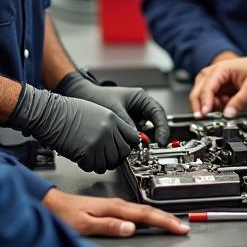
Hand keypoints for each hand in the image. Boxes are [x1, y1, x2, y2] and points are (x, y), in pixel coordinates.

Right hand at [7, 84, 140, 172]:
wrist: (50, 113)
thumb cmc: (68, 111)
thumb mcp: (96, 111)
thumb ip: (110, 125)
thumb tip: (119, 139)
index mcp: (113, 118)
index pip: (132, 138)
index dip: (127, 145)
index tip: (122, 149)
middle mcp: (109, 131)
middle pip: (123, 153)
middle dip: (114, 157)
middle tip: (104, 156)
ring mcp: (98, 143)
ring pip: (109, 163)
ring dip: (100, 163)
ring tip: (90, 156)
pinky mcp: (86, 153)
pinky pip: (93, 167)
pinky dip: (87, 165)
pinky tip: (81, 157)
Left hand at [42, 189, 189, 237]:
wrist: (53, 206)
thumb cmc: (65, 216)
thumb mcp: (85, 225)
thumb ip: (108, 226)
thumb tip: (130, 229)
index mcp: (114, 208)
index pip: (145, 215)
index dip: (165, 222)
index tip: (179, 227)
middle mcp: (117, 205)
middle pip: (149, 211)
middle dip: (168, 219)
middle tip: (184, 227)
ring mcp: (115, 207)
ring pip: (144, 212)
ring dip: (160, 219)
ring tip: (174, 226)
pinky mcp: (111, 210)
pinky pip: (136, 214)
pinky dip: (149, 219)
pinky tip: (150, 224)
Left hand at [55, 71, 170, 144]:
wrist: (83, 98)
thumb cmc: (98, 97)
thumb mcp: (114, 110)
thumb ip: (126, 124)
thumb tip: (136, 139)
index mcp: (141, 98)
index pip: (157, 112)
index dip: (162, 127)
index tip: (161, 140)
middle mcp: (141, 107)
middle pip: (156, 122)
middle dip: (157, 135)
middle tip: (156, 147)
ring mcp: (135, 116)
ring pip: (146, 130)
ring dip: (145, 140)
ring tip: (141, 148)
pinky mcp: (128, 125)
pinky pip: (136, 135)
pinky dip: (135, 142)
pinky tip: (131, 147)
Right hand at [189, 53, 246, 117]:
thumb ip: (240, 101)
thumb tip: (228, 114)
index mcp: (221, 69)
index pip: (206, 87)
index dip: (204, 102)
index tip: (205, 114)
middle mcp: (214, 73)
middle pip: (197, 91)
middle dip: (200, 105)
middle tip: (204, 118)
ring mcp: (215, 80)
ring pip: (202, 96)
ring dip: (208, 105)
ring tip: (223, 107)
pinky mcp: (219, 88)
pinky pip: (211, 99)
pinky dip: (215, 105)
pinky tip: (226, 105)